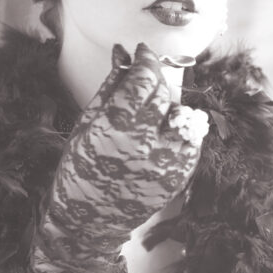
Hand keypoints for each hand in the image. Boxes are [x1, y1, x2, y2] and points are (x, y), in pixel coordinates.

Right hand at [50, 42, 205, 253]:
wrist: (90, 220)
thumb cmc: (80, 168)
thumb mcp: (87, 123)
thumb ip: (111, 86)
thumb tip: (123, 52)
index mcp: (115, 129)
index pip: (144, 80)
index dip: (146, 60)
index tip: (143, 52)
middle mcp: (145, 145)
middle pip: (164, 94)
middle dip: (155, 81)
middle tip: (144, 80)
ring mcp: (167, 163)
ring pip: (182, 116)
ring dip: (168, 107)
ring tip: (149, 115)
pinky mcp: (180, 177)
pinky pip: (191, 140)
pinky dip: (180, 131)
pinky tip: (161, 134)